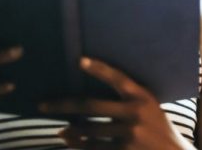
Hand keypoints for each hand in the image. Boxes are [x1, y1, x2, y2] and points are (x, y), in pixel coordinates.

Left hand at [39, 57, 193, 149]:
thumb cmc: (158, 129)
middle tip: (42, 105)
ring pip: (88, 130)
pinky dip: (78, 145)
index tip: (79, 60)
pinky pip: (93, 148)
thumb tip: (90, 100)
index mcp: (142, 96)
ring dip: (71, 130)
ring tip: (60, 129)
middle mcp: (135, 113)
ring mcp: (129, 134)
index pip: (117, 78)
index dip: (99, 68)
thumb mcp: (149, 107)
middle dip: (63, 104)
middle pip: (91, 105)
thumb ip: (128, 100)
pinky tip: (69, 141)